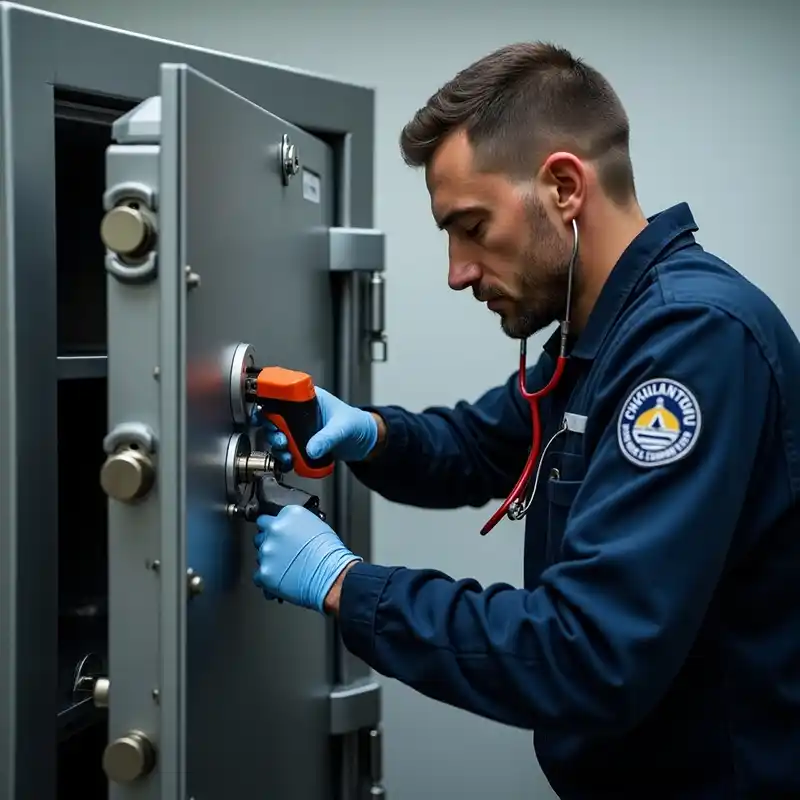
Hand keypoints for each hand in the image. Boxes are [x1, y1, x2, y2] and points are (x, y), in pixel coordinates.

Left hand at [252, 505, 360, 611]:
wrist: (332, 576)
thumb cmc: (330, 554)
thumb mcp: (318, 526)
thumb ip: (297, 524)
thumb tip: (291, 530)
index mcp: (288, 515)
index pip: (268, 518)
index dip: (273, 528)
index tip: (277, 534)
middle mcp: (275, 529)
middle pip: (260, 535)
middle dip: (269, 543)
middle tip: (282, 552)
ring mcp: (268, 551)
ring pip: (260, 556)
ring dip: (270, 561)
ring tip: (286, 568)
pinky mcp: (265, 572)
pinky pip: (259, 576)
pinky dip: (267, 579)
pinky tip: (280, 579)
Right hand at [255, 387, 377, 471]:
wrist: (365, 442)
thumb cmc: (358, 424)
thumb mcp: (343, 428)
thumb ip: (328, 438)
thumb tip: (312, 449)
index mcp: (310, 399)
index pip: (283, 396)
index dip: (268, 404)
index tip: (261, 415)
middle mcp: (302, 412)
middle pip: (275, 418)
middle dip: (273, 431)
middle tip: (281, 441)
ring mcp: (301, 428)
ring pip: (279, 435)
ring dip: (278, 447)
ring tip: (287, 455)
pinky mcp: (303, 442)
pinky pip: (288, 449)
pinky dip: (285, 456)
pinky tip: (290, 462)